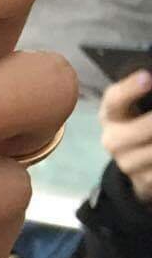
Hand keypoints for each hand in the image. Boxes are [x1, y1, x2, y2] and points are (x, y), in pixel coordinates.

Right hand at [100, 69, 151, 197]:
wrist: (135, 161)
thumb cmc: (137, 121)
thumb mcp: (134, 106)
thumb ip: (143, 93)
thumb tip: (151, 78)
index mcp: (111, 114)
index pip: (115, 100)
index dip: (130, 90)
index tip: (148, 77)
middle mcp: (112, 139)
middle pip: (143, 129)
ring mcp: (126, 162)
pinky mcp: (142, 180)